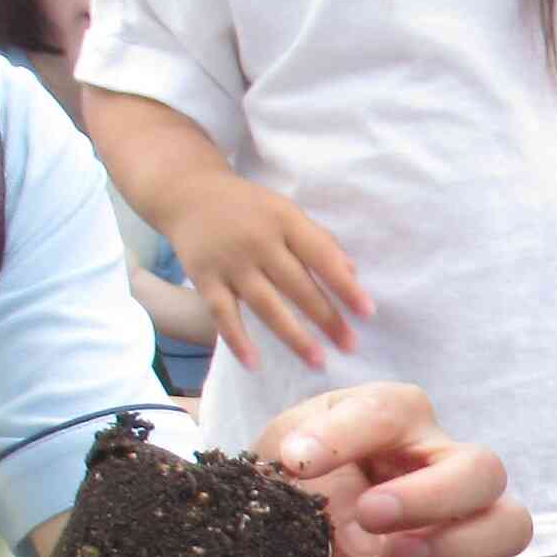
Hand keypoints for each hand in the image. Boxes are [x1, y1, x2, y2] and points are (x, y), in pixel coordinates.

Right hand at [170, 168, 371, 369]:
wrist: (188, 193)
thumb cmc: (249, 207)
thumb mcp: (286, 212)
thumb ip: (318, 240)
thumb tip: (352, 272)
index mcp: (285, 221)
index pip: (321, 256)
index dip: (345, 286)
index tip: (368, 313)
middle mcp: (259, 241)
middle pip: (298, 286)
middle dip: (327, 319)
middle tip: (351, 346)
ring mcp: (231, 262)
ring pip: (266, 305)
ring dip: (293, 336)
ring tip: (318, 361)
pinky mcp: (205, 279)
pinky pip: (223, 314)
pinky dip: (237, 340)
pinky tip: (254, 364)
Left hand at [257, 382, 532, 556]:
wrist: (296, 540)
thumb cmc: (300, 483)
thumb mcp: (284, 449)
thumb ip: (302, 445)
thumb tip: (305, 460)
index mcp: (400, 420)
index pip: (393, 411)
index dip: (347, 435)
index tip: (297, 462)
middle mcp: (445, 464)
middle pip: (485, 469)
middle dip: (432, 497)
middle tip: (371, 515)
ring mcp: (463, 522)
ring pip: (512, 525)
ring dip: (459, 545)